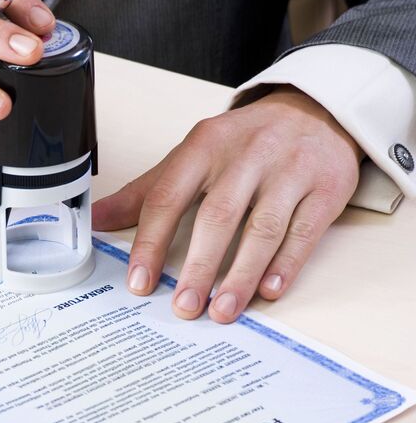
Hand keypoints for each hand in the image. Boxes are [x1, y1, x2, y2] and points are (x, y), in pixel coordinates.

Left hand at [93, 86, 362, 322]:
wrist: (313, 111)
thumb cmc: (241, 142)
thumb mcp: (191, 156)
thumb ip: (145, 192)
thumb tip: (96, 220)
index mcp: (203, 146)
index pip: (168, 197)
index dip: (150, 242)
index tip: (139, 282)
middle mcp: (246, 156)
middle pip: (218, 216)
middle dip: (198, 266)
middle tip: (183, 306)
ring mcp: (289, 172)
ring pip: (263, 229)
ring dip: (241, 275)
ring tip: (222, 311)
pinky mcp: (326, 189)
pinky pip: (304, 232)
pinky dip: (286, 265)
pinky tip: (268, 292)